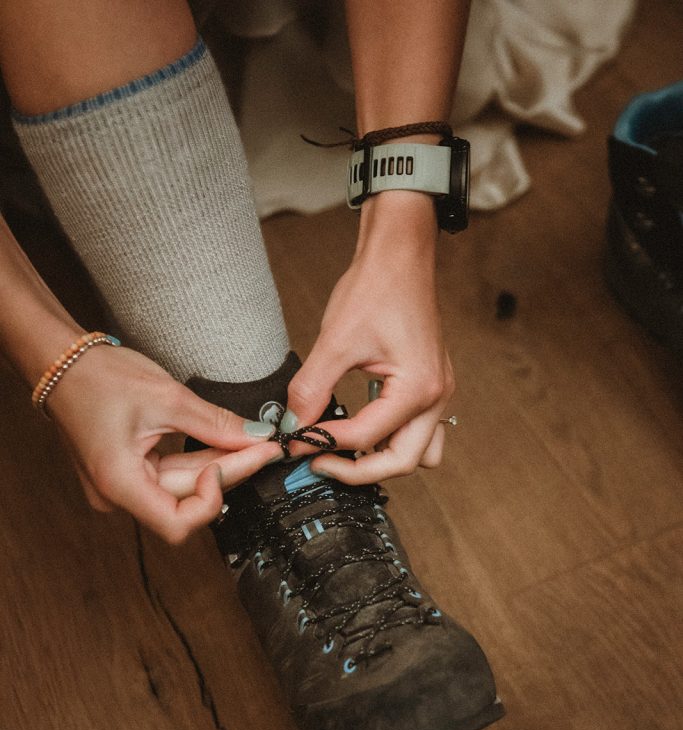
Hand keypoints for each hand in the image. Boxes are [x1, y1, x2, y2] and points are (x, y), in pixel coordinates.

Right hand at [47, 345, 281, 543]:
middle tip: (266, 448)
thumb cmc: (98, 377)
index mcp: (118, 483)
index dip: (212, 500)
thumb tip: (256, 438)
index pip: (178, 524)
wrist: (61, 362)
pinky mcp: (127, 476)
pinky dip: (197, 461)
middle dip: (228, 472)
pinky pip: (170, 476)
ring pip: (182, 488)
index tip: (236, 462)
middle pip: (185, 501)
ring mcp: (120, 487)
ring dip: (217, 467)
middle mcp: (116, 495)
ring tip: (253, 443)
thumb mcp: (166, 397)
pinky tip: (225, 445)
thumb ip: (215, 424)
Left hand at [285, 191, 453, 483]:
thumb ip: (311, 389)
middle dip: (359, 471)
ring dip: (383, 460)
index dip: (325, 445)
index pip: (367, 437)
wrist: (400, 254)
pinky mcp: (430, 386)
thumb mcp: (336, 341)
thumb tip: (293, 426)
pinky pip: (419, 432)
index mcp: (418, 388)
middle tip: (319, 463)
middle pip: (403, 462)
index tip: (295, 445)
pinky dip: (392, 440)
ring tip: (343, 450)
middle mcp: (436, 397)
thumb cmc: (377, 287)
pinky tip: (360, 427)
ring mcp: (438, 393)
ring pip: (419, 453)